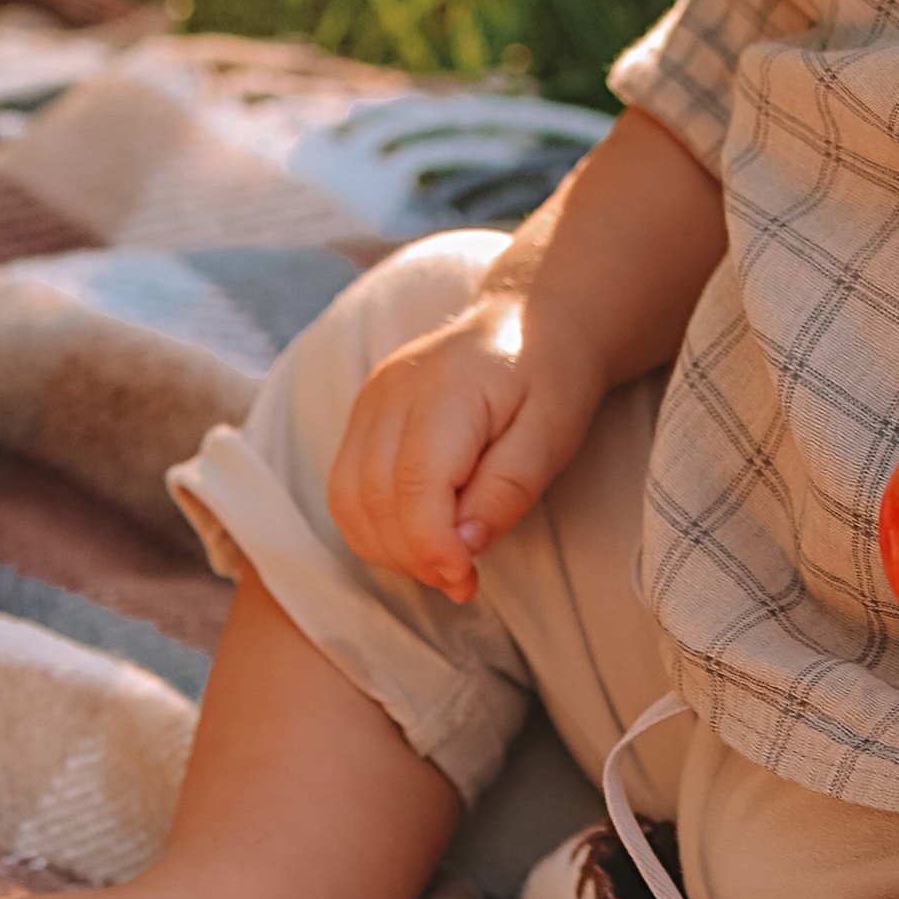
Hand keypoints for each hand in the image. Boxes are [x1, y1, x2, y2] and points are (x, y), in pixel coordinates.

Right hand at [327, 234, 607, 605]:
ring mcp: (370, 401)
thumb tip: (462, 547)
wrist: (531, 319)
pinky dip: (374, 527)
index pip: (414, 485)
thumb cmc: (551, 377)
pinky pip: (346, 488)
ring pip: (348, 499)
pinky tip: (419, 537)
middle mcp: (392, 392)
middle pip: (373, 498)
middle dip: (413, 556)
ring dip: (388, 548)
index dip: (432, 546)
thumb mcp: (552, 434)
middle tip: (464, 579)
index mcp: (444, 391)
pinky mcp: (364, 414)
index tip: (467, 578)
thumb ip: (507, 490)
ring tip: (444, 561)